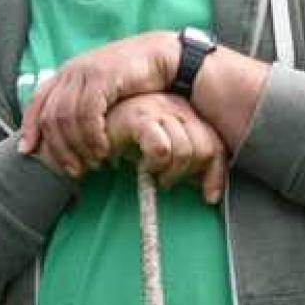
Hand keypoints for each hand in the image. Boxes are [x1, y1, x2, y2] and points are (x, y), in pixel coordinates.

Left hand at [19, 32, 177, 177]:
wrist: (166, 58)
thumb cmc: (135, 80)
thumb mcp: (102, 93)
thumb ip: (82, 106)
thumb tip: (63, 135)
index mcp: (65, 74)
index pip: (35, 103)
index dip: (28, 129)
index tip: (27, 152)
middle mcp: (71, 71)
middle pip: (49, 116)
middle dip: (58, 148)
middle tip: (74, 169)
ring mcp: (85, 72)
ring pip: (66, 118)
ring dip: (77, 146)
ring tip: (92, 162)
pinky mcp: (102, 76)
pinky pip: (87, 113)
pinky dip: (92, 136)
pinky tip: (104, 149)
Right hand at [106, 93, 228, 203]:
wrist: (88, 128)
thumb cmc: (124, 141)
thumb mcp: (165, 154)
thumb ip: (189, 167)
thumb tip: (210, 195)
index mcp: (187, 112)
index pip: (216, 145)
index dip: (216, 175)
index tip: (208, 197)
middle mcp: (177, 107)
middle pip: (205, 149)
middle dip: (186, 173)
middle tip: (164, 180)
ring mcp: (159, 109)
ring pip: (184, 151)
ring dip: (167, 172)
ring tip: (150, 172)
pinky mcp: (139, 117)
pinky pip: (161, 149)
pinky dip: (153, 165)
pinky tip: (140, 166)